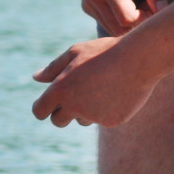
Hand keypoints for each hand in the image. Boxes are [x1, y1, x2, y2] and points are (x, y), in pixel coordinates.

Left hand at [31, 36, 156, 127]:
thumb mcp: (75, 53)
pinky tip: (116, 92)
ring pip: (81, 120)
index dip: (42, 108)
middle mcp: (74, 106)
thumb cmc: (103, 52)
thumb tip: (36, 78)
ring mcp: (94, 116)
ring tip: (99, 87)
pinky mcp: (112, 122)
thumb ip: (53, 68)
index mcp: (60, 90)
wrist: (138, 59)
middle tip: (72, 98)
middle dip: (61, 114)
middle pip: (58, 121)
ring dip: (85, 110)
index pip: (39, 111)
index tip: (47, 104)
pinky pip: (102, 119)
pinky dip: (106, 110)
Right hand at [83, 0, 166, 35]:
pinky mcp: (87, 7)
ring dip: (131, 24)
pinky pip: (108, 23)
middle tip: (151, 6)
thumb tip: (162, 10)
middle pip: (120, 28)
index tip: (156, 7)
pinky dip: (121, 21)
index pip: (127, 18)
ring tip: (142, 5)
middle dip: (139, 23)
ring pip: (113, 29)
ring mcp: (87, 3)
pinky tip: (130, 6)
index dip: (146, 19)